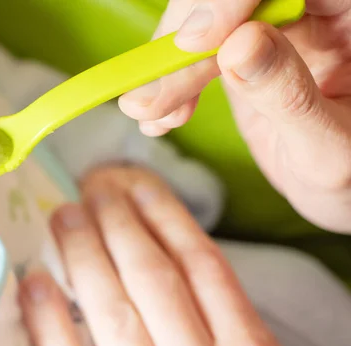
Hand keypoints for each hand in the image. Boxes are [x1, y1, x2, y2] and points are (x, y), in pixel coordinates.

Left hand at [19, 166, 308, 345]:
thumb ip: (232, 337)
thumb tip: (179, 272)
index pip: (202, 265)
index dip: (164, 216)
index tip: (136, 184)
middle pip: (153, 278)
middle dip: (119, 225)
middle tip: (91, 190)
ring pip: (113, 315)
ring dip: (83, 259)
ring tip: (62, 219)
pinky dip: (50, 330)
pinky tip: (34, 288)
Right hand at [119, 0, 350, 233]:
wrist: (339, 191)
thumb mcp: (329, 147)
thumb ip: (290, 96)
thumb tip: (238, 46)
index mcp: (350, 16)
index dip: (230, 0)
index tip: (195, 41)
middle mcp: (310, 12)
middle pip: (229, 0)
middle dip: (182, 44)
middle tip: (149, 96)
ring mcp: (271, 30)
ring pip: (201, 23)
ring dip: (167, 69)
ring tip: (149, 114)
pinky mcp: (239, 51)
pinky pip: (191, 52)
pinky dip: (168, 83)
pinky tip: (162, 120)